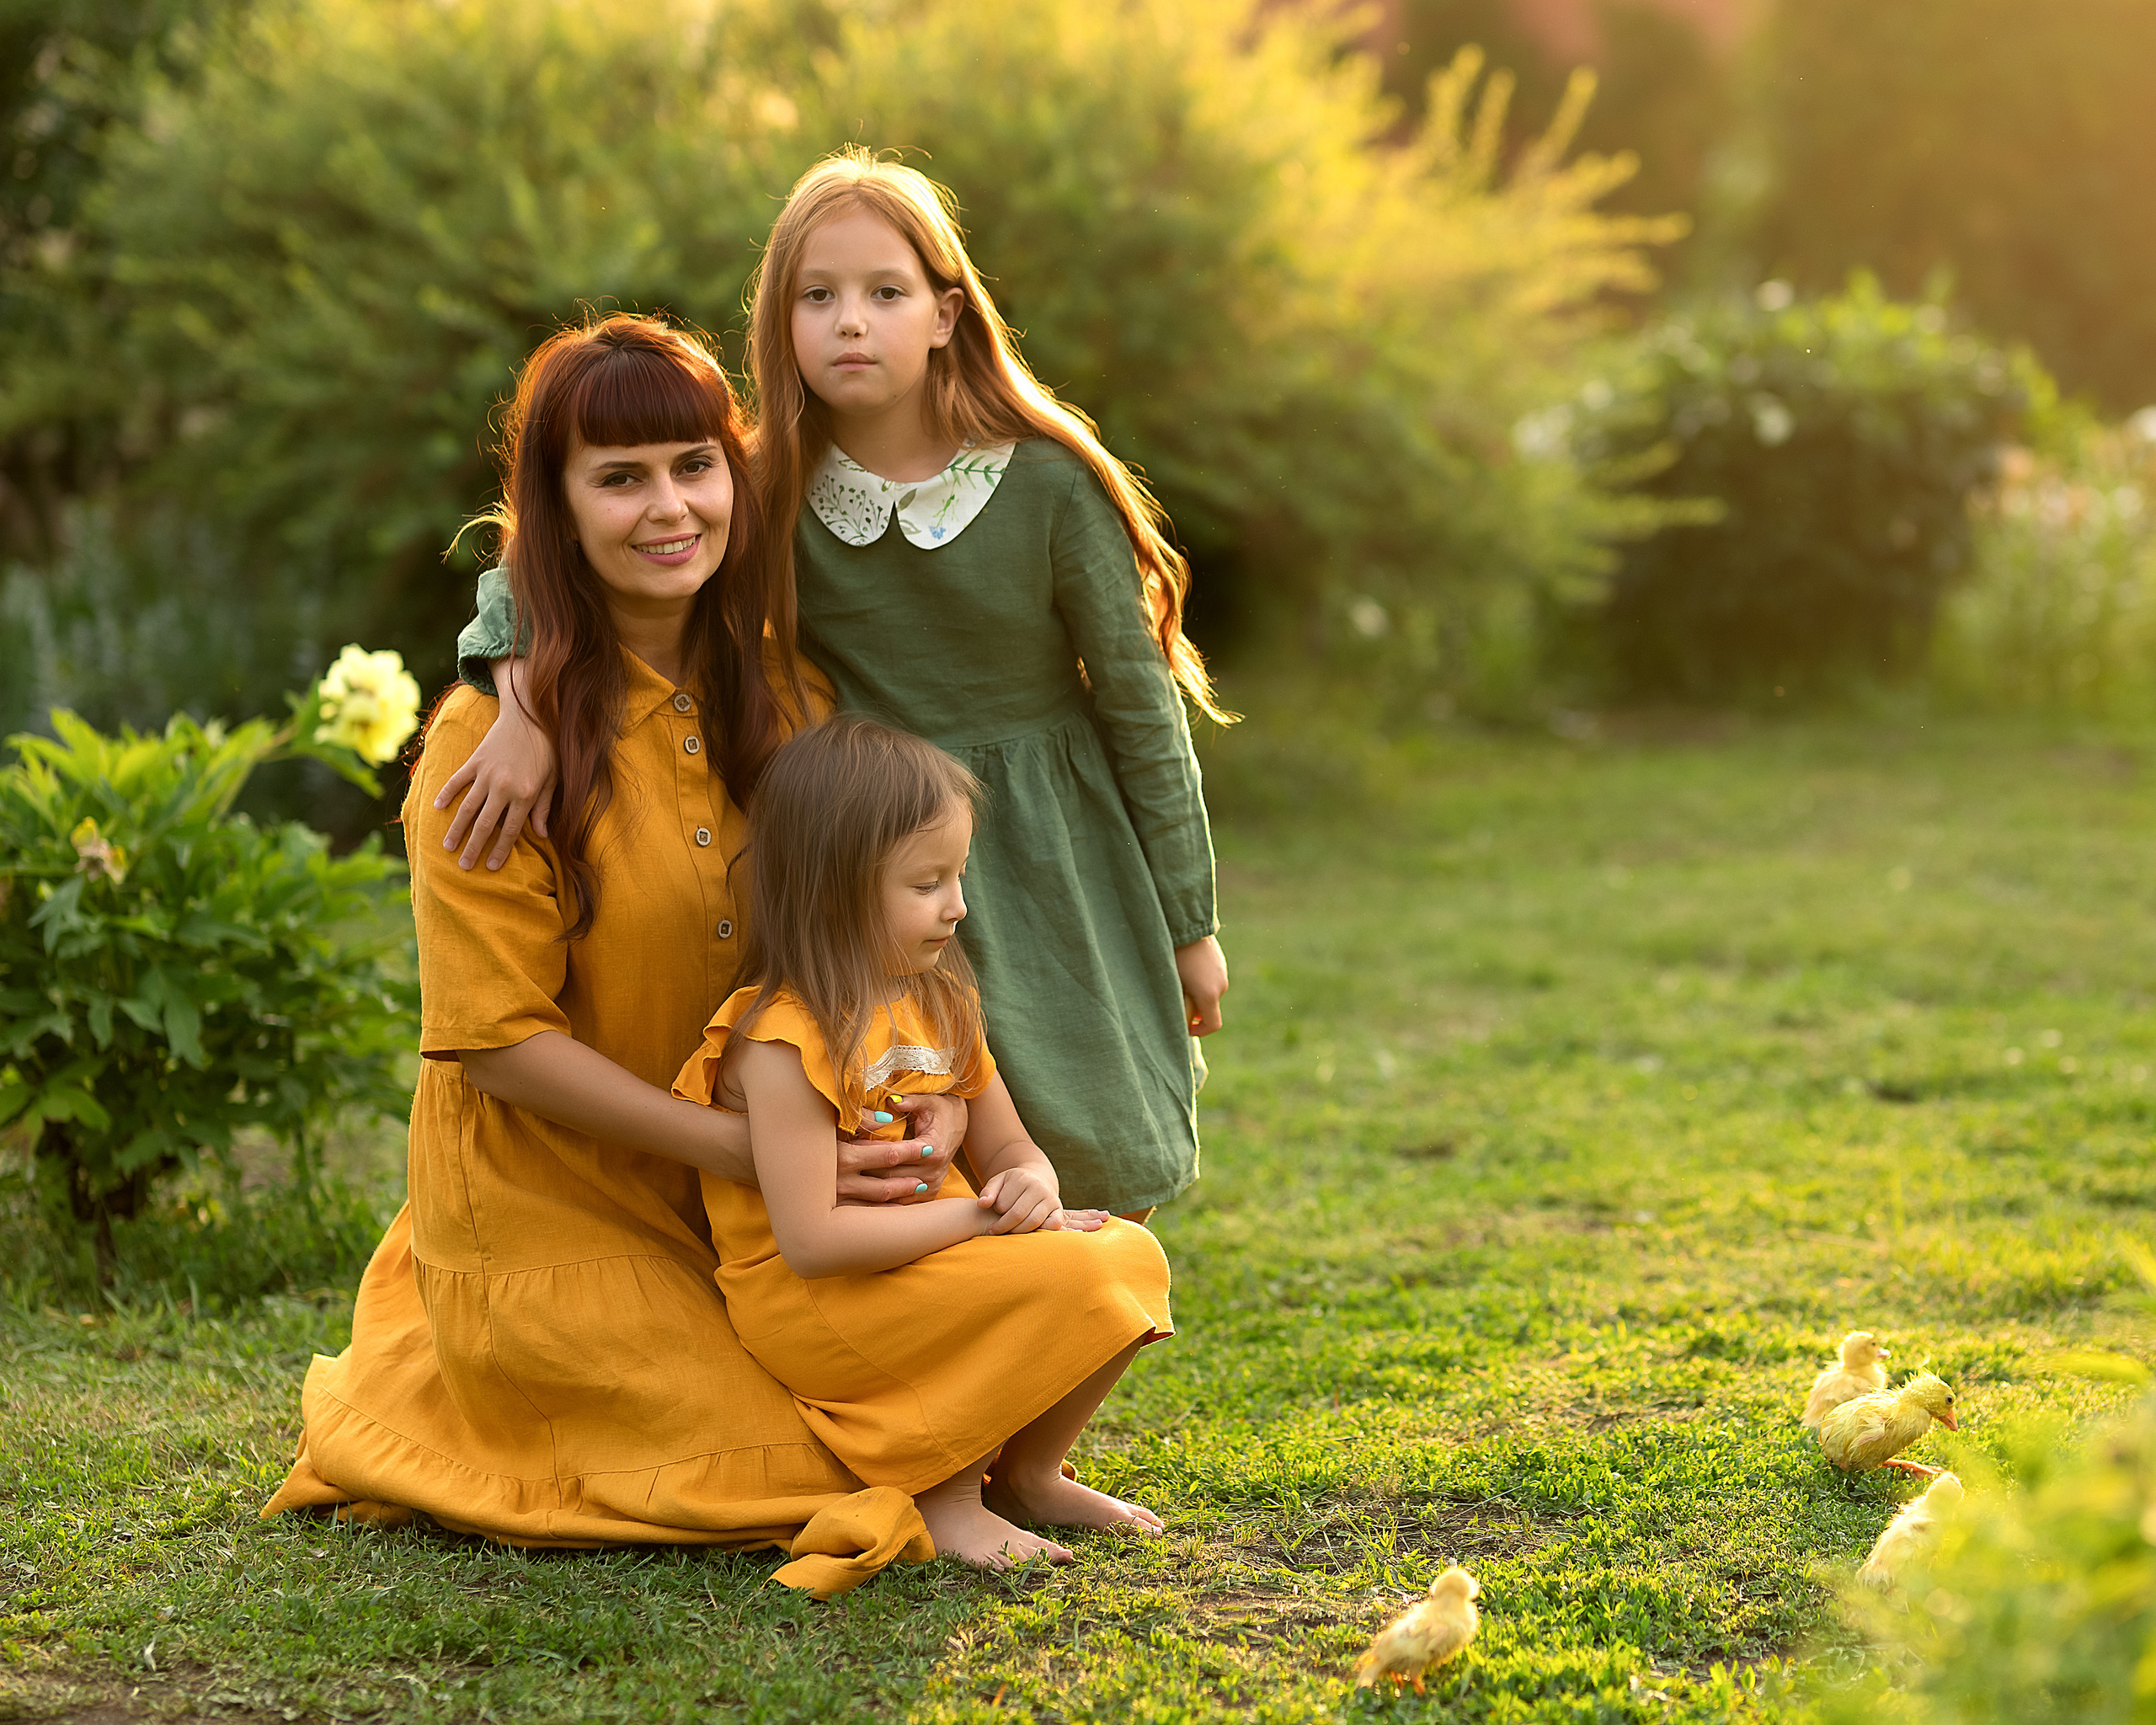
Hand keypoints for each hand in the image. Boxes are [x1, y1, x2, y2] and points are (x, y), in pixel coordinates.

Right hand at [435, 663, 558, 870]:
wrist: (532, 715)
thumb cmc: (548, 750)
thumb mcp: (553, 780)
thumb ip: (545, 808)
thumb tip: (542, 835)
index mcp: (526, 795)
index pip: (510, 831)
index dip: (500, 851)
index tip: (491, 867)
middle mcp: (504, 787)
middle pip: (485, 825)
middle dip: (473, 848)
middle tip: (464, 866)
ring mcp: (487, 774)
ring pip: (467, 807)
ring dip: (456, 829)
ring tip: (446, 846)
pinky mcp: (476, 761)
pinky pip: (458, 780)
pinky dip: (446, 793)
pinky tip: (437, 807)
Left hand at [834, 1091, 962, 1204]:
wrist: (958, 1126)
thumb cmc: (941, 1110)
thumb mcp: (929, 1101)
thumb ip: (910, 1101)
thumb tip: (891, 1100)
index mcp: (932, 1150)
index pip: (893, 1156)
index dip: (869, 1151)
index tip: (850, 1145)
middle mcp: (933, 1173)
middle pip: (889, 1178)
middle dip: (864, 1171)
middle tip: (839, 1165)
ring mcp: (931, 1186)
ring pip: (892, 1193)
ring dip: (869, 1188)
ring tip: (846, 1179)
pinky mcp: (928, 1194)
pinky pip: (900, 1201)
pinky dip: (881, 1198)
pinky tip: (861, 1193)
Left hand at [974, 1165, 1094, 1234]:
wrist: (1037, 1179)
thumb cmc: (1013, 1184)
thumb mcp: (999, 1182)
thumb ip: (988, 1192)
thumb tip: (981, 1204)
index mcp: (1022, 1179)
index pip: (1004, 1205)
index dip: (996, 1213)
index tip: (994, 1215)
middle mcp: (1038, 1187)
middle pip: (1018, 1215)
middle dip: (1004, 1227)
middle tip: (994, 1231)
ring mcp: (1051, 1198)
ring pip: (1034, 1222)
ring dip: (1018, 1231)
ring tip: (1009, 1233)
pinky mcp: (1059, 1209)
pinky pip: (1054, 1224)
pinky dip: (1044, 1232)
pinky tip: (1031, 1234)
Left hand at [1175, 935, 1228, 1035]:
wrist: (1186, 926)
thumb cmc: (1175, 957)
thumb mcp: (1173, 984)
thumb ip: (1178, 1004)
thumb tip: (1176, 1017)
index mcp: (1209, 994)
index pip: (1213, 1025)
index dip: (1200, 1031)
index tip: (1186, 1027)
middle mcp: (1220, 986)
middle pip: (1210, 1008)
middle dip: (1195, 1010)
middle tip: (1177, 1000)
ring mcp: (1222, 973)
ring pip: (1210, 994)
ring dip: (1198, 995)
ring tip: (1180, 982)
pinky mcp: (1221, 963)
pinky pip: (1212, 980)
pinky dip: (1202, 983)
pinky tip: (1186, 970)